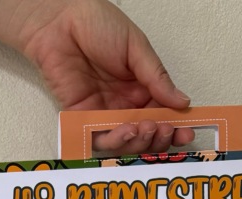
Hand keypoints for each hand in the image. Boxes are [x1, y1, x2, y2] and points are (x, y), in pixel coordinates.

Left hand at [0, 0, 191, 155]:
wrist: (54, 14)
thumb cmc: (94, 22)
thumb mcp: (136, 48)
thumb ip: (157, 78)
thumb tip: (182, 104)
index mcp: (137, 86)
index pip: (159, 114)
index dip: (172, 127)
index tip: (187, 133)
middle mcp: (117, 103)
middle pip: (141, 133)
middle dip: (155, 137)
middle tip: (166, 136)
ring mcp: (96, 113)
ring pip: (120, 140)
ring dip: (135, 140)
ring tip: (143, 131)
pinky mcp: (74, 116)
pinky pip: (93, 138)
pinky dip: (110, 141)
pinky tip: (123, 138)